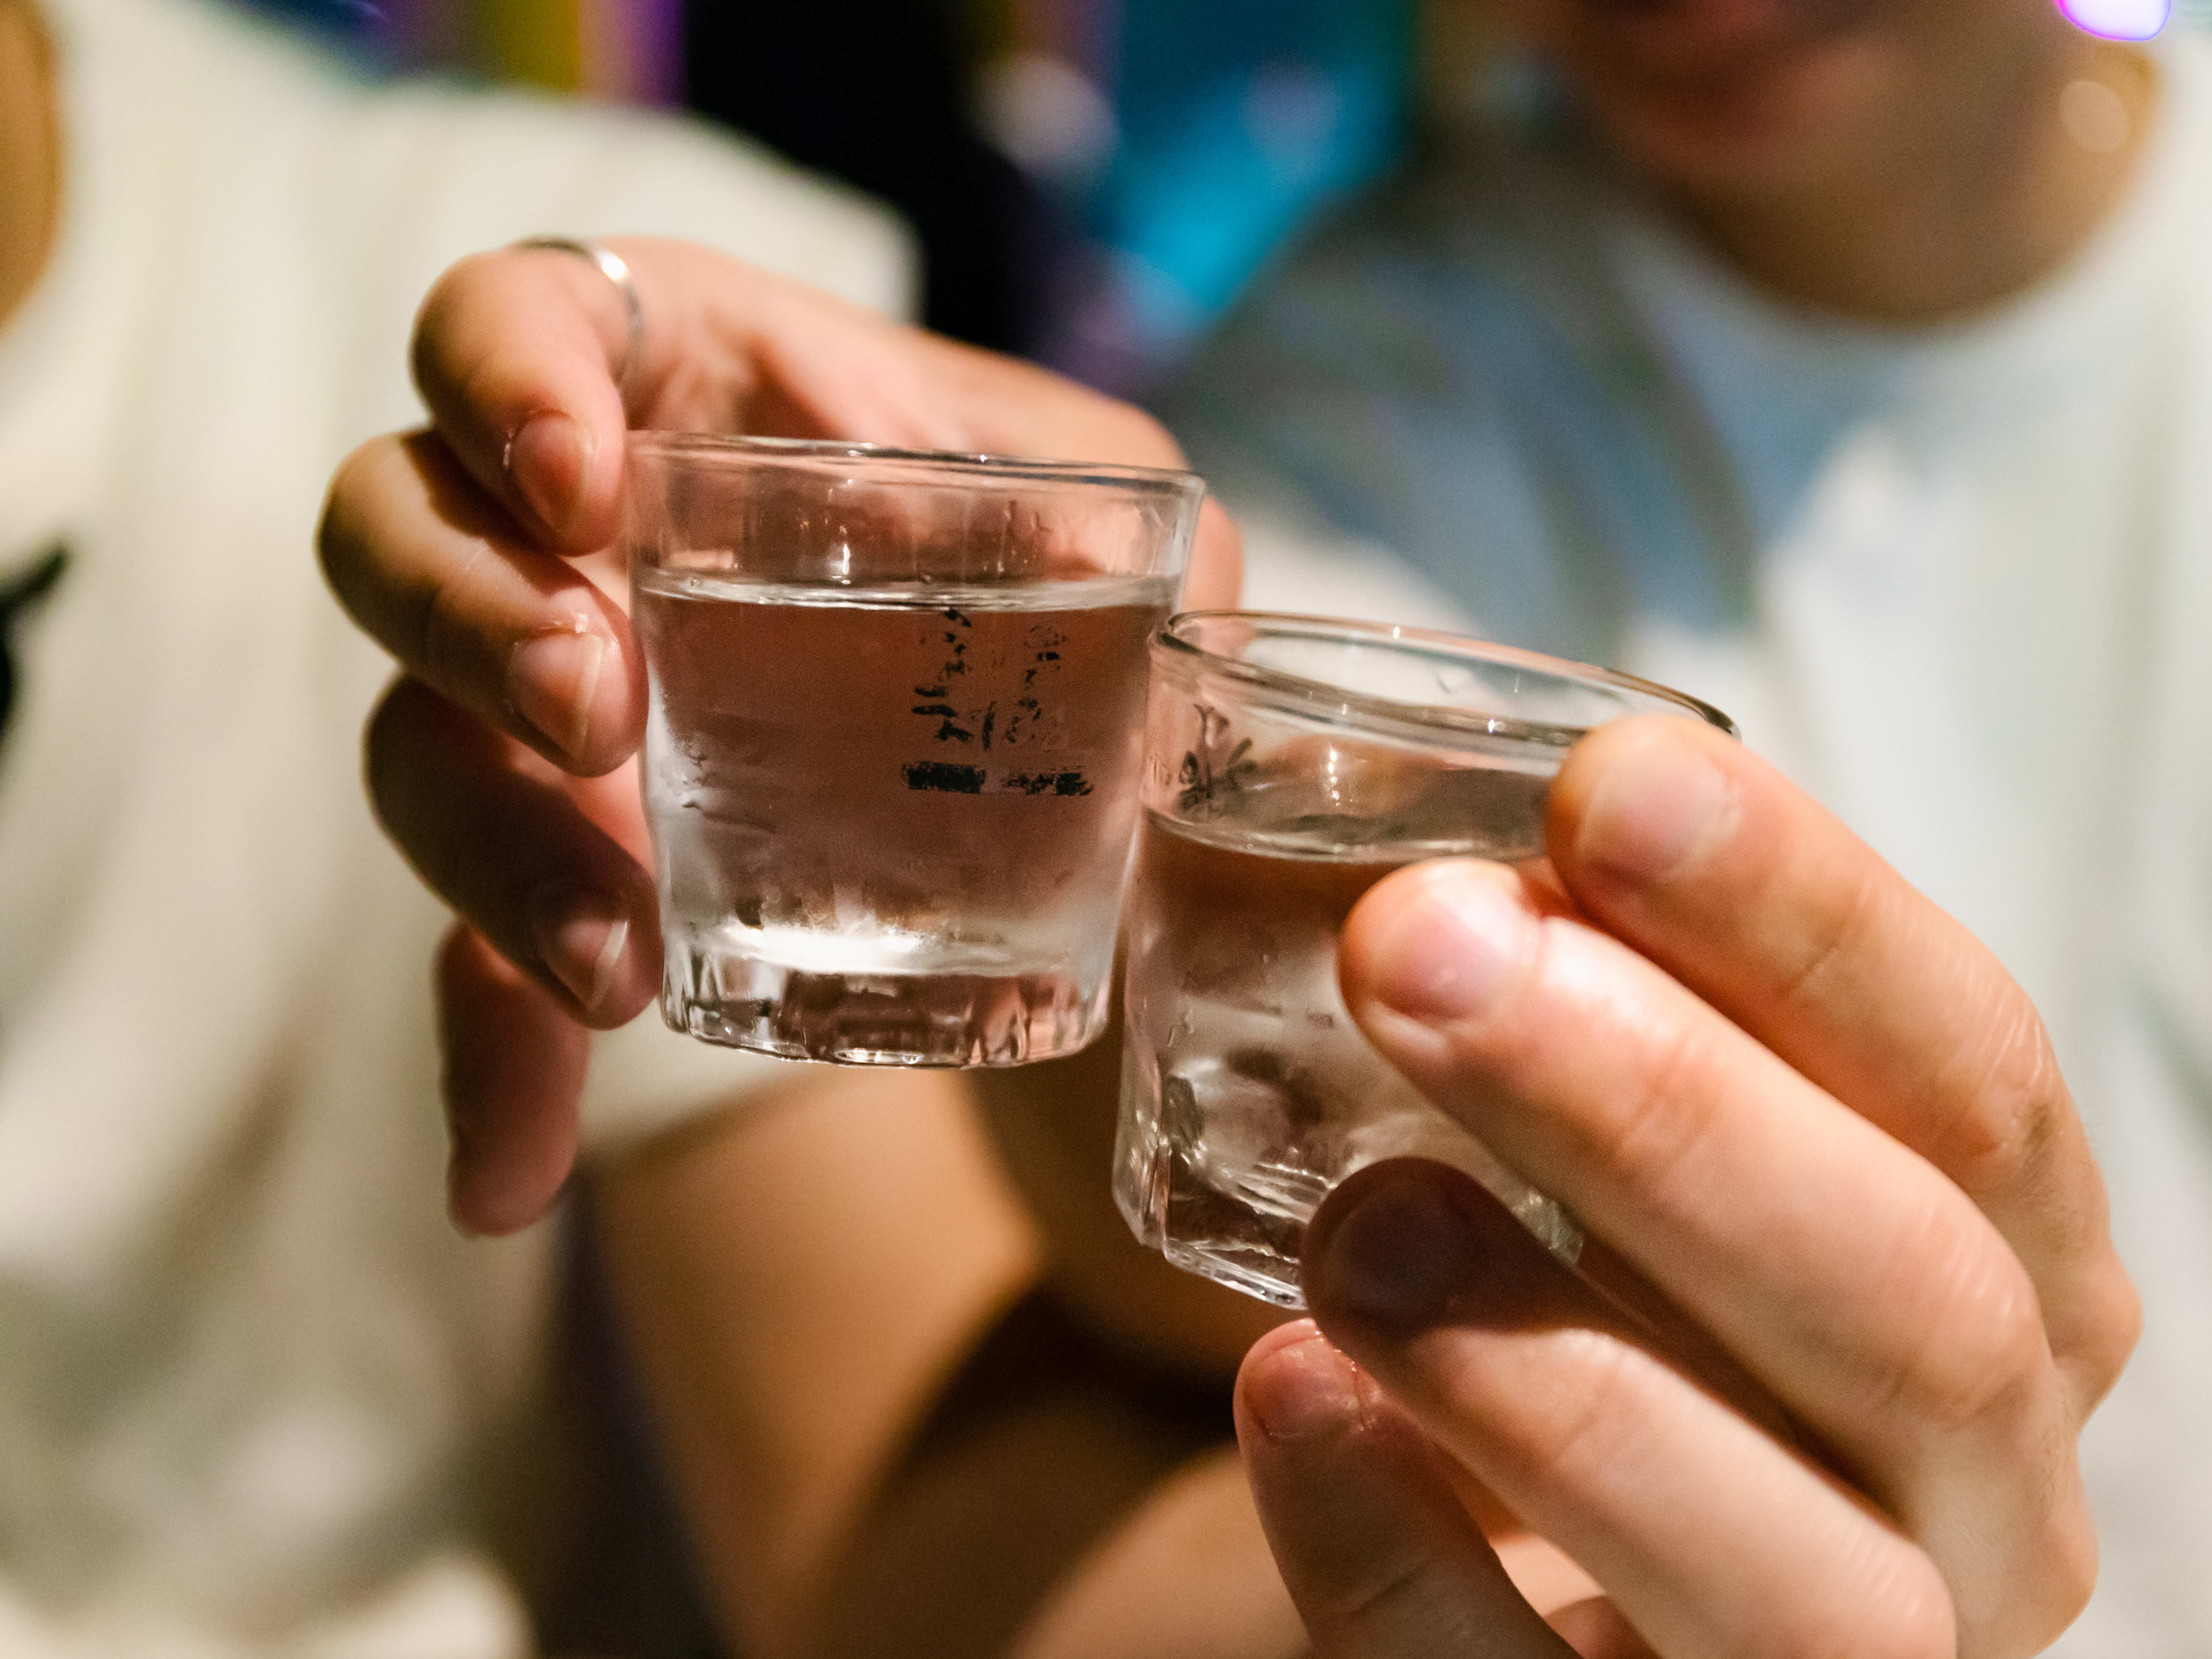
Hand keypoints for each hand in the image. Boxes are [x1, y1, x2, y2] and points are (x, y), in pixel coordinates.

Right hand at [318, 238, 1240, 1233]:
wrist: (1019, 711)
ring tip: (616, 966)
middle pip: (399, 531)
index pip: (514, 317)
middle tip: (599, 711)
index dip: (504, 378)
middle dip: (470, 618)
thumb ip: (1151, 557)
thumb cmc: (1050, 562)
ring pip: (414, 744)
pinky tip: (506, 1184)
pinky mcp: (562, 848)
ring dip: (492, 856)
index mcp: (675, 384)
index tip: (580, 487)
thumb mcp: (1123, 528)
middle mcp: (562, 532)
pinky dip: (492, 1071)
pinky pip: (476, 954)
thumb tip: (1168, 684)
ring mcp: (535, 692)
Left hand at [1232, 716, 2138, 1657]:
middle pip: (1913, 1308)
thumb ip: (1567, 999)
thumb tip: (1389, 808)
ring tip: (1354, 1223)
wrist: (1475, 1580)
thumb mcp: (1605, 1152)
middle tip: (1419, 947)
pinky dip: (1405, 1562)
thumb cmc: (1560, 1309)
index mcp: (2007, 1282)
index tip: (1604, 784)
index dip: (1808, 924)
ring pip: (1802, 1579)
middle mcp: (1984, 1494)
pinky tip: (1282, 1398)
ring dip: (1562, 1372)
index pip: (1974, 1082)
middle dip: (1670, 1112)